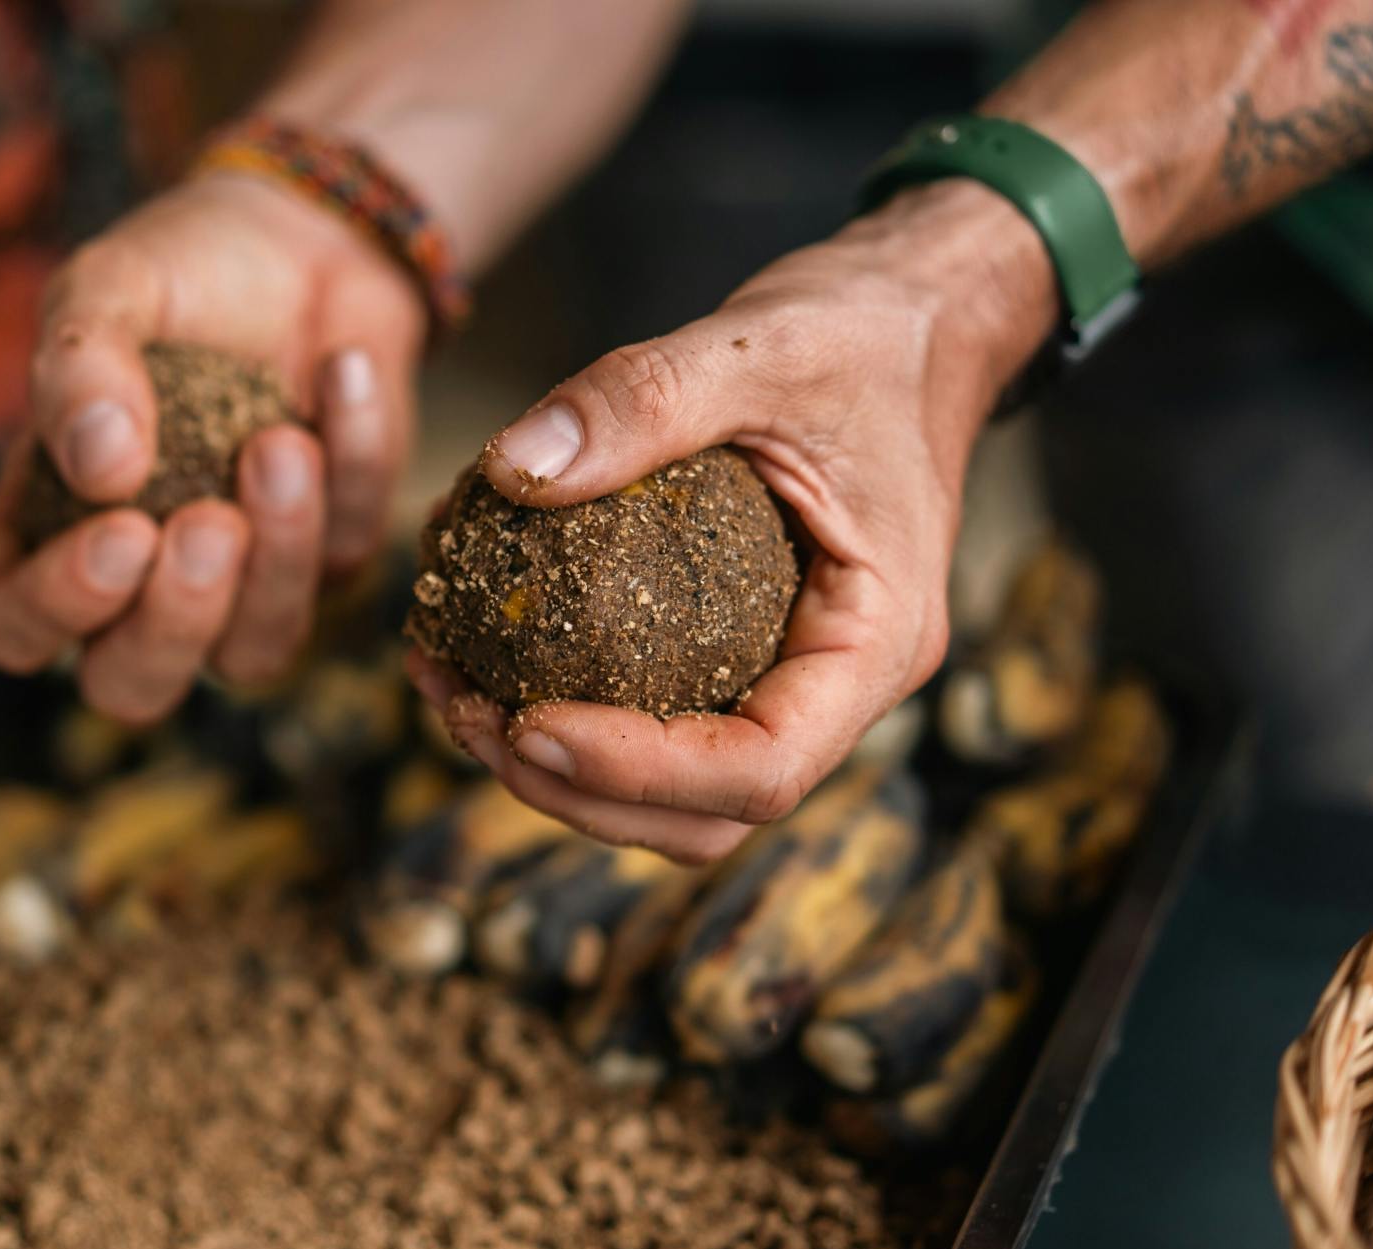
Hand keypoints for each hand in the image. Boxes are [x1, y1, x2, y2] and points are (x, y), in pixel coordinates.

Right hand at [0, 170, 426, 722]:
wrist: (307, 238)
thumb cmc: (181, 274)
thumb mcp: (111, 290)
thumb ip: (81, 367)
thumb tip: (101, 468)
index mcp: (45, 528)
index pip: (14, 627)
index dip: (57, 608)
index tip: (123, 531)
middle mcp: (137, 582)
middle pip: (131, 688)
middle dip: (174, 625)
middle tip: (210, 524)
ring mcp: (241, 583)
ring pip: (252, 655)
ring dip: (277, 562)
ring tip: (283, 442)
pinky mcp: (334, 555)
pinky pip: (350, 553)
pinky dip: (356, 464)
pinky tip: (343, 371)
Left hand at [410, 181, 1056, 862]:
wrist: (918, 313)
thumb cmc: (865, 329)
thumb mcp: (757, 344)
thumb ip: (642, 399)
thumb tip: (511, 471)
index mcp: (877, 639)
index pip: (761, 769)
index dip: (636, 773)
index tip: (526, 721)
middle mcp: (840, 681)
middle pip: (706, 811)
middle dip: (576, 791)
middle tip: (465, 713)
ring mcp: (795, 674)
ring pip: (678, 789)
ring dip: (560, 772)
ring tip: (454, 692)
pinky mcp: (748, 646)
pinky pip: (662, 713)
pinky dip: (572, 709)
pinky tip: (484, 649)